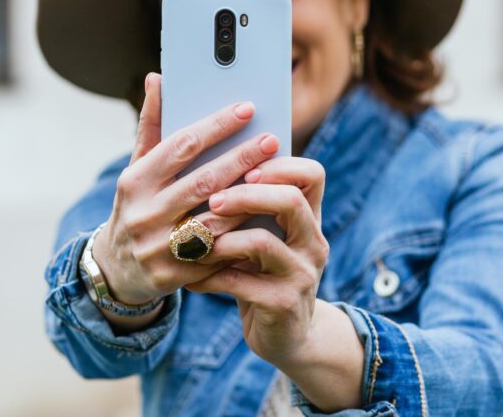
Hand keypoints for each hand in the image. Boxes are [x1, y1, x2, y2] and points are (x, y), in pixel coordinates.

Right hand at [94, 72, 281, 304]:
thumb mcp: (137, 168)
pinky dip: (244, 234)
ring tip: (277, 177)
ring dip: (250, 198)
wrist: (117, 270)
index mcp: (134, 180)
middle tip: (272, 140)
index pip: (181, 145)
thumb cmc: (137, 205)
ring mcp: (158, 247)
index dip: (216, 126)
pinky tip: (268, 218)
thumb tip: (157, 78)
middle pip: (204, 181)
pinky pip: (218, 252)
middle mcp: (144, 213)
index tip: (247, 109)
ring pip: (216, 218)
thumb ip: (151, 125)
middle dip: (242, 158)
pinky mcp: (174, 275)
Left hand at [185, 155, 328, 367]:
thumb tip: (204, 165)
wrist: (286, 336)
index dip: (279, 165)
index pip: (312, 174)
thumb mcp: (264, 237)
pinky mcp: (283, 304)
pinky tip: (190, 279)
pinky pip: (239, 282)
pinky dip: (209, 277)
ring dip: (221, 238)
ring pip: (262, 242)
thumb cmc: (263, 273)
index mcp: (309, 219)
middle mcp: (312, 242)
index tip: (245, 168)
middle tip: (213, 201)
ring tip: (195, 240)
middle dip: (244, 195)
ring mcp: (301, 274)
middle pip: (290, 200)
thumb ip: (250, 208)